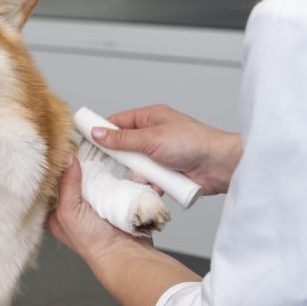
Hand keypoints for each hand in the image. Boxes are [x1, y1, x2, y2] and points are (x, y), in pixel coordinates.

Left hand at [47, 157, 148, 260]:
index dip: (58, 169)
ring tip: (106, 153)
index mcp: (58, 213)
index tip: (63, 149)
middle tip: (86, 147)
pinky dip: (124, 176)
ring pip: (101, 179)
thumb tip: (69, 159)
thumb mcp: (68, 211)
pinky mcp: (119, 204)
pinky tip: (123, 166)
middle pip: (78, 179)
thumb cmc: (92, 242)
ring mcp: (99, 206)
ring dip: (106, 169)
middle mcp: (78, 209)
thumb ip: (66, 184)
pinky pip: (120, 184)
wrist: (125, 254)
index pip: (53, 185)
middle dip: (84, 165)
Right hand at [93, 105, 241, 195]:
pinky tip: (148, 187)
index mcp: (150, 118)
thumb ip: (121, 139)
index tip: (86, 142)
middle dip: (119, 158)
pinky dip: (147, 184)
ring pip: (135, 166)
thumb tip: (97, 133)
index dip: (102, 131)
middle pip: (125, 146)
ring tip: (135, 177)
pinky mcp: (166, 173)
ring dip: (135, 173)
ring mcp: (160, 155)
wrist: (220, 166)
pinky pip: (148, 179)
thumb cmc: (192, 143)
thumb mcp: (150, 139)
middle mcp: (154, 135)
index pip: (118, 122)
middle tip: (107, 166)